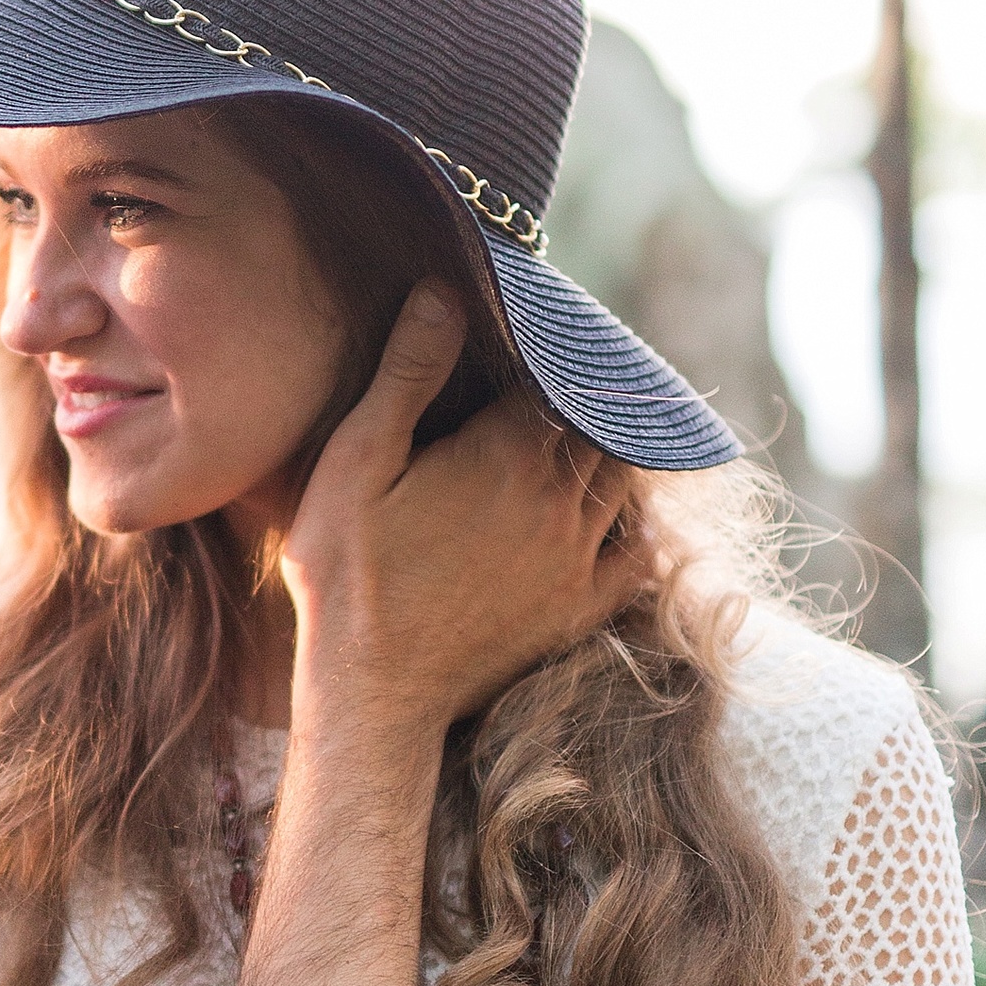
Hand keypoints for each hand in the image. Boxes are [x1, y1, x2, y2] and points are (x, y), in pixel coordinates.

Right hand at [283, 286, 654, 731]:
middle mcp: (559, 497)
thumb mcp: (356, 462)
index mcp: (506, 451)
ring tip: (588, 428)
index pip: (552, 374)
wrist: (373, 692)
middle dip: (580, 396)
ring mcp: (577, 556)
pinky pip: (638, 552)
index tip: (529, 339)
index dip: (542, 353)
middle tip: (563, 377)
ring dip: (608, 449)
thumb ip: (406, 375)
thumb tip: (443, 292)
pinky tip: (618, 511)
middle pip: (595, 421)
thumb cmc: (348, 574)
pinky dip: (637, 522)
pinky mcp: (580, 608)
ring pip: (621, 478)